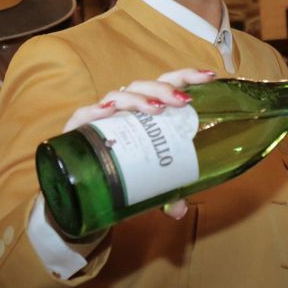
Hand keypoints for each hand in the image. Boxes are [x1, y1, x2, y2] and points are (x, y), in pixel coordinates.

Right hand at [62, 68, 219, 220]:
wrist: (80, 189)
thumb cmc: (121, 172)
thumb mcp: (149, 182)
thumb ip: (166, 193)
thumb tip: (179, 210)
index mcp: (145, 112)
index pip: (165, 85)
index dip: (187, 77)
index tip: (210, 77)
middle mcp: (124, 109)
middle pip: (144, 87)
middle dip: (164, 89)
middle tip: (182, 101)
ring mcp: (101, 118)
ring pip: (118, 96)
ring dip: (138, 98)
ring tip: (155, 109)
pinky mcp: (78, 130)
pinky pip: (83, 115)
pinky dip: (95, 110)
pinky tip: (108, 111)